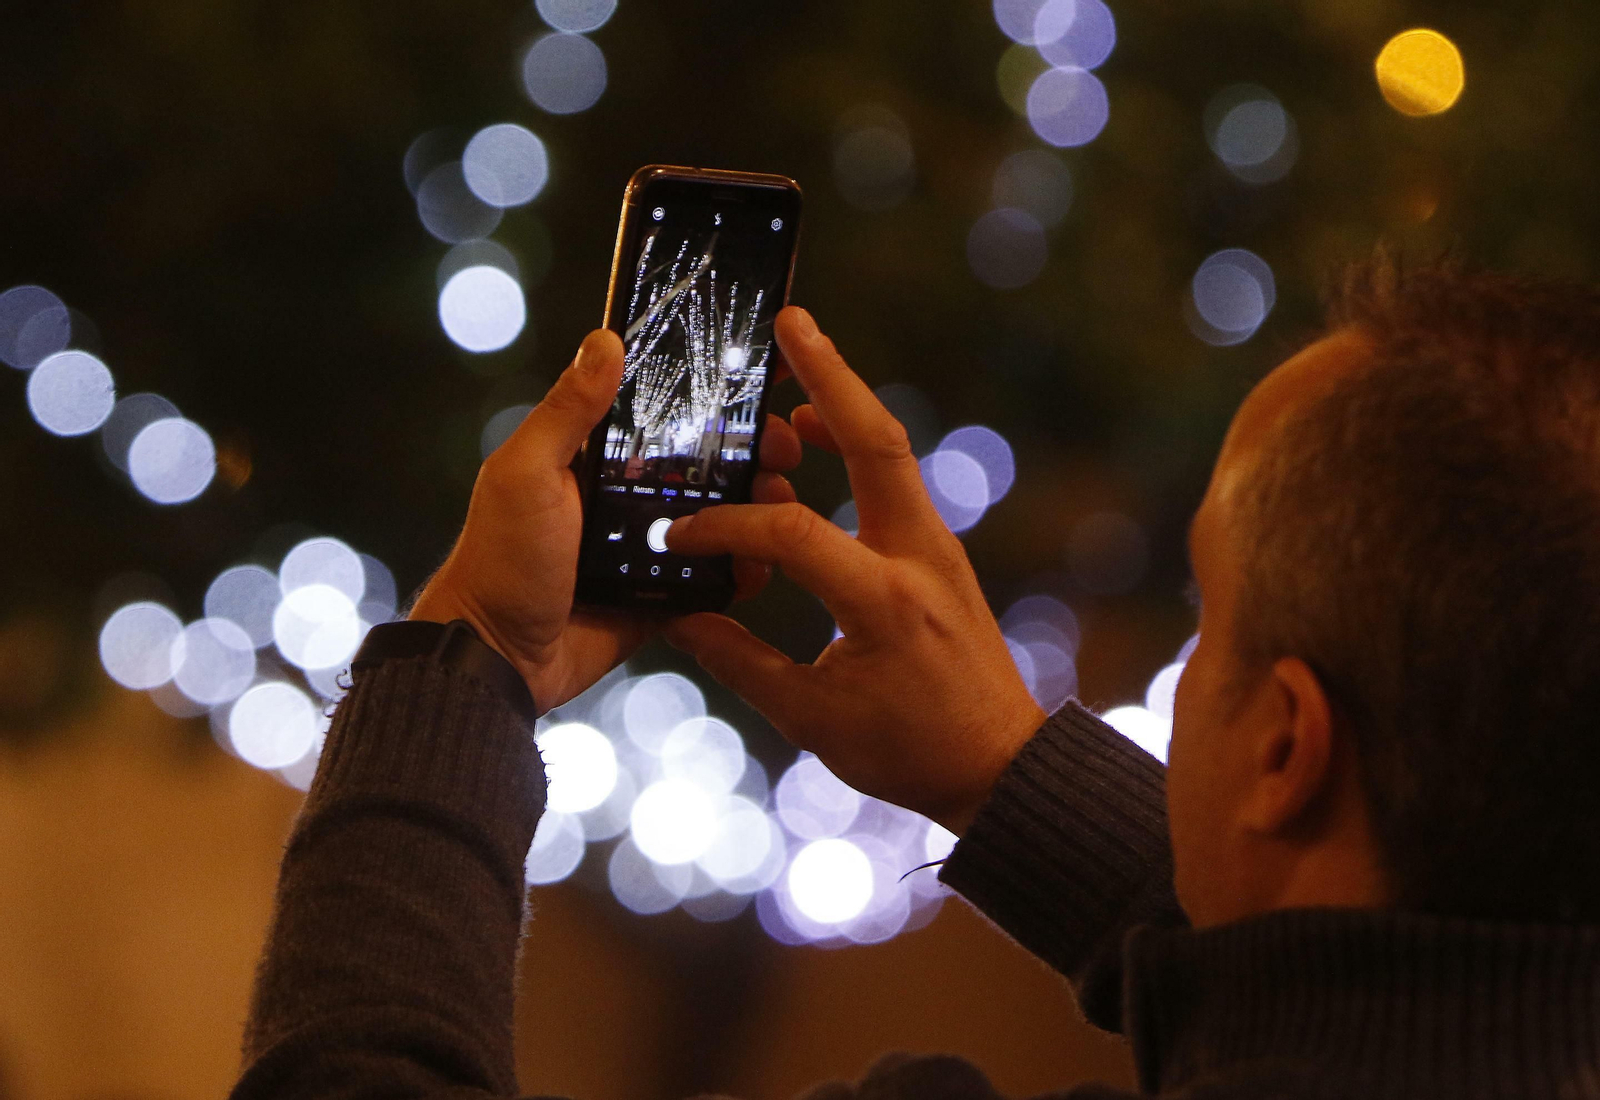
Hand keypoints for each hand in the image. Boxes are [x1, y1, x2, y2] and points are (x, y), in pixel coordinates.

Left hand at [410, 329, 802, 713]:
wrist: (499, 660)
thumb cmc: (499, 561)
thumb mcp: (527, 474)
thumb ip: (566, 412)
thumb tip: (604, 339)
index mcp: (594, 458)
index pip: (663, 412)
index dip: (712, 396)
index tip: (761, 383)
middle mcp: (625, 496)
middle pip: (705, 463)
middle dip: (751, 453)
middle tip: (783, 453)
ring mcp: (647, 547)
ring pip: (719, 517)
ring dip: (757, 508)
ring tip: (782, 504)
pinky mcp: (661, 596)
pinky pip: (713, 576)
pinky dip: (743, 566)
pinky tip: (765, 561)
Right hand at [664, 307, 1045, 833]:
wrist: (1000, 765)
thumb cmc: (909, 752)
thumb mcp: (813, 719)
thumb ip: (741, 661)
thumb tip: (681, 617)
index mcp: (883, 601)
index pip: (792, 532)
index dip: (727, 525)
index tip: (680, 536)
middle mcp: (920, 558)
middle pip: (878, 442)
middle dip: (832, 376)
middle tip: (791, 322)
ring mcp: (939, 549)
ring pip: (892, 451)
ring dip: (844, 401)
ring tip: (797, 359)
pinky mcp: (940, 554)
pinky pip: (896, 482)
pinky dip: (857, 449)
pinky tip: (819, 440)